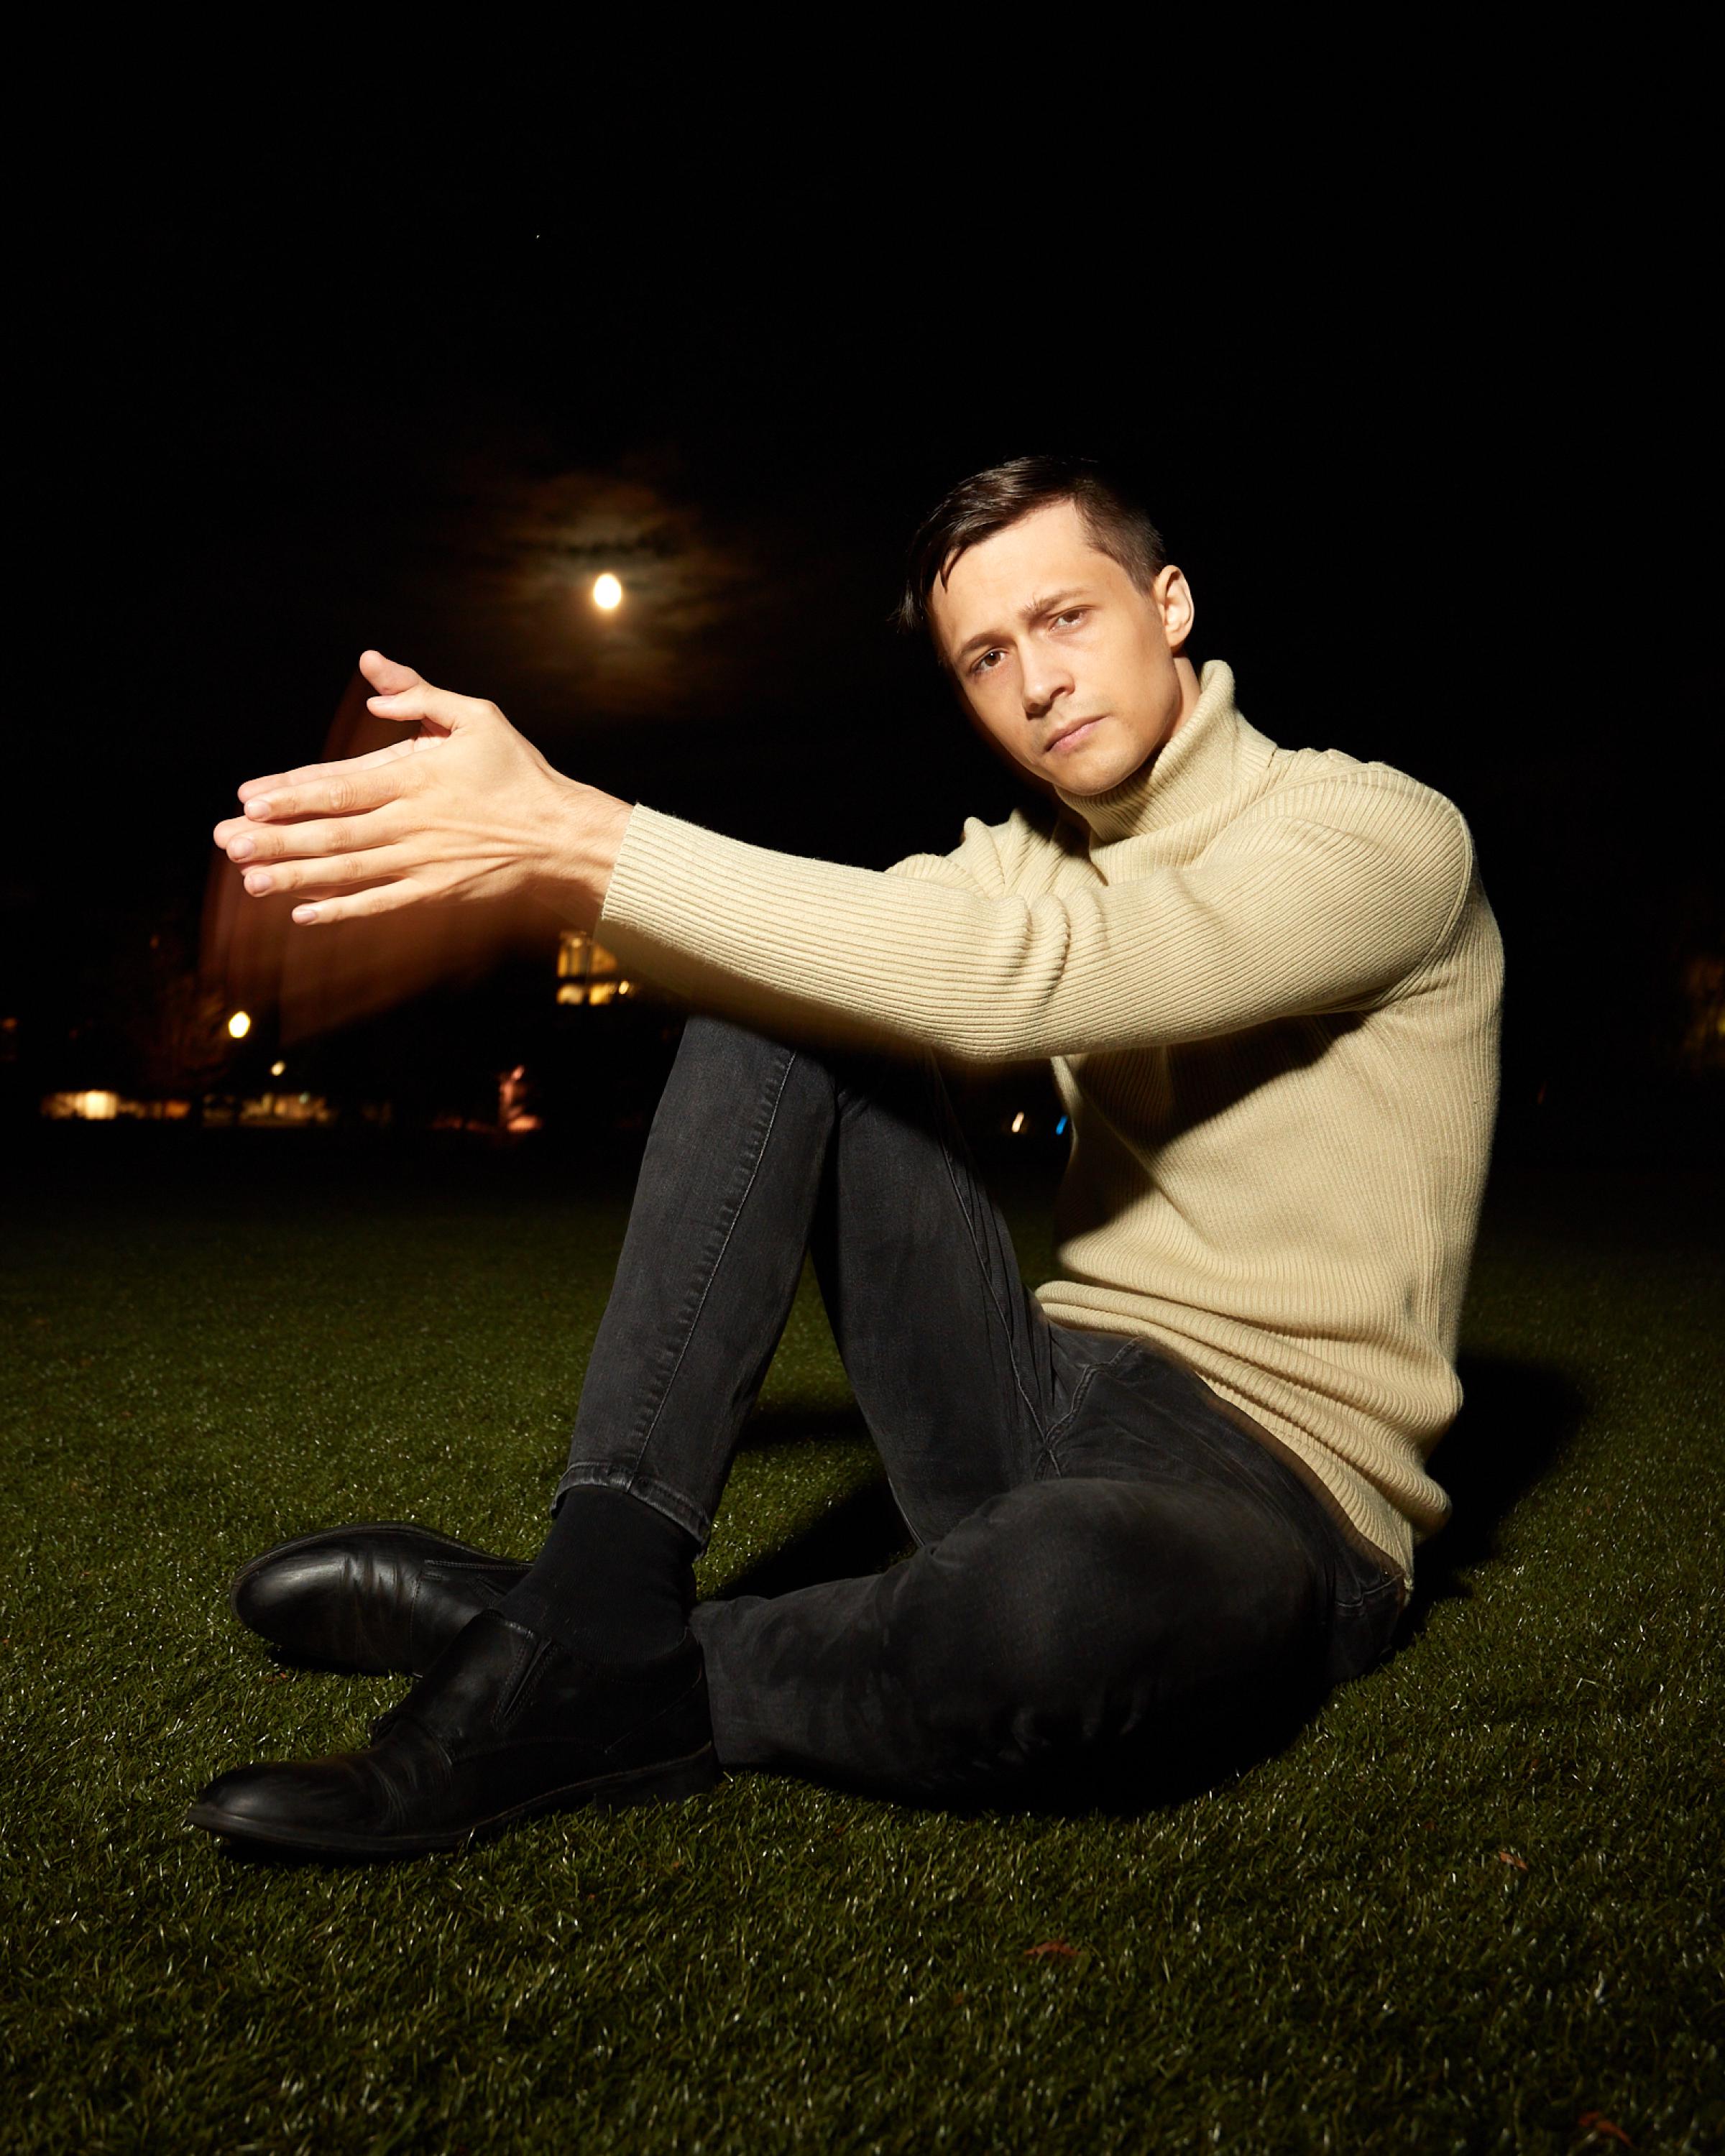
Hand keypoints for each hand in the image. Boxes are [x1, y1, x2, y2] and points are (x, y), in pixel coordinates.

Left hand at [212, 652, 631, 929]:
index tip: (249, 797)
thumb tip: (372, 673)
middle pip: (334, 831)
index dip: (293, 793)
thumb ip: (421, 695)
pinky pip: (380, 903)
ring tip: (250, 879)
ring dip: (297, 875)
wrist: (562, 837)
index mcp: (418, 777)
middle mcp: (413, 822)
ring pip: (349, 870)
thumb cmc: (519, 773)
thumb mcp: (478, 717)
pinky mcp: (435, 892)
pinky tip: (303, 913)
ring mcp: (423, 862)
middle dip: (278, 837)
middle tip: (229, 841)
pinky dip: (342, 910)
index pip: (342, 785)